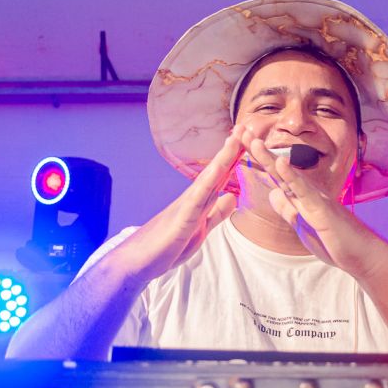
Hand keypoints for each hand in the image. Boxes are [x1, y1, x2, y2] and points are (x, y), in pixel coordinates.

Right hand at [113, 128, 243, 281]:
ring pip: (208, 179)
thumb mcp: (200, 229)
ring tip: (236, 138)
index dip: (237, 158)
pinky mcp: (180, 221)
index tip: (251, 138)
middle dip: (233, 149)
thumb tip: (232, 197)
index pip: (222, 176)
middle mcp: (193, 199)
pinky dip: (207, 184)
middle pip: (217, 170)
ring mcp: (186, 207)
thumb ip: (216, 213)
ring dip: (223, 158)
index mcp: (200, 202)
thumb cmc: (165, 246)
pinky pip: (196, 200)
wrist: (136, 262)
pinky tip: (218, 171)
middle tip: (247, 125)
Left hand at [235, 127, 387, 278]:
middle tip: (241, 130)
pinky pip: (304, 190)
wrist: (362, 254)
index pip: (274, 174)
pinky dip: (291, 175)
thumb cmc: (336, 241)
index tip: (241, 143)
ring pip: (287, 174)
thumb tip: (273, 194)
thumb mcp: (303, 226)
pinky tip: (280, 162)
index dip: (257, 159)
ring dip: (269, 157)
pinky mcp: (321, 208)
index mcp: (299, 197)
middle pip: (277, 168)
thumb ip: (289, 209)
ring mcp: (314, 198)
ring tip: (253, 141)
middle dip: (258, 150)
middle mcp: (306, 192)